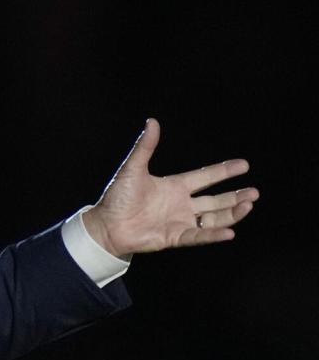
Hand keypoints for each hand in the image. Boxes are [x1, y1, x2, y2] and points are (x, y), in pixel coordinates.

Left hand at [82, 118, 258, 255]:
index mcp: (174, 186)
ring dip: (231, 213)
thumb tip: (152, 121)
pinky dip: (213, 235)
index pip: (205, 177)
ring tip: (248, 206)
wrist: (105, 225)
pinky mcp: (173, 237)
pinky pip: (198, 236)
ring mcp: (179, 221)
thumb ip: (145, 147)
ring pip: (212, 218)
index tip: (244, 165)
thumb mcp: (133, 169)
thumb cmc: (117, 197)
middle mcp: (180, 204)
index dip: (224, 171)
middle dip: (235, 196)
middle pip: (215, 200)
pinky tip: (230, 232)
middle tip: (255, 193)